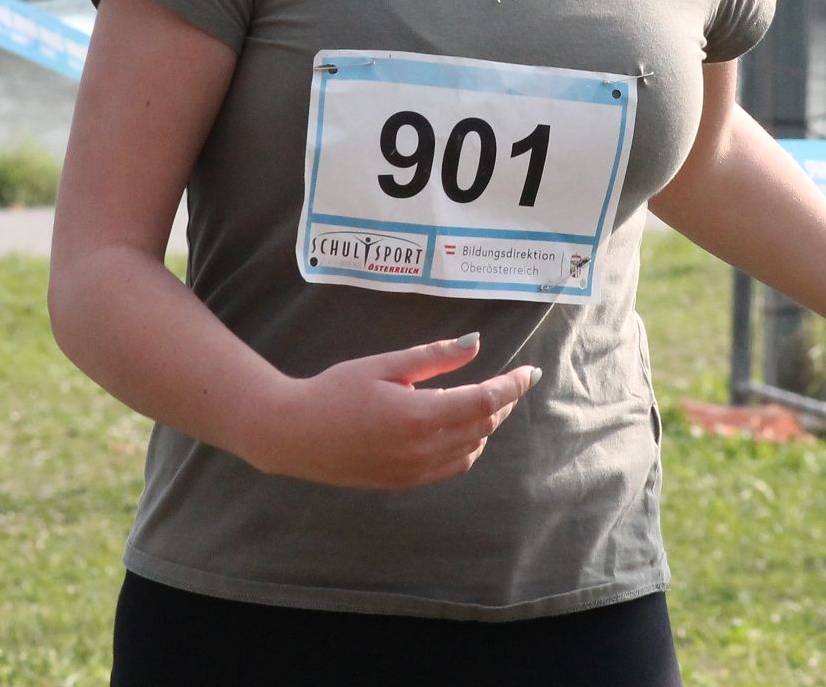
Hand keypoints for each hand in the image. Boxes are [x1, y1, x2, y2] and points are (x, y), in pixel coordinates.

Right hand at [246, 335, 539, 489]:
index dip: (513, 386)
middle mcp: (423, 449)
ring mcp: (415, 471)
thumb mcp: (384, 364)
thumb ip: (434, 356)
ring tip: (490, 400)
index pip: (485, 401)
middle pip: (484, 425)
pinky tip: (464, 428)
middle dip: (504, 402)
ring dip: (487, 424)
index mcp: (419, 415)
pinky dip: (469, 446)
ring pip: (473, 448)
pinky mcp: (405, 482)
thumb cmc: (335, 391)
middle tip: (512, 381)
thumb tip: (475, 344)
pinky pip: (453, 466)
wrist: (295, 434)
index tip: (530, 372)